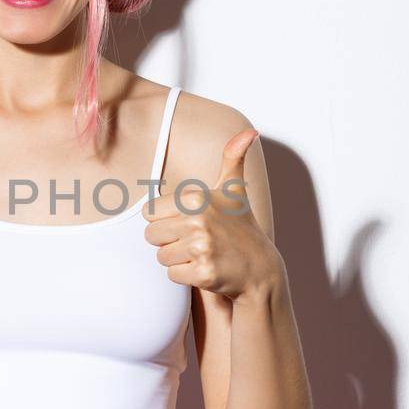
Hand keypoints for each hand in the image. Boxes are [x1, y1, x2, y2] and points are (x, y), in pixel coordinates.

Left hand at [142, 127, 282, 300]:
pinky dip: (185, 276)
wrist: (259, 269)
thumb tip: (250, 131)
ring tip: (202, 254)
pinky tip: (205, 269)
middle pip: (151, 235)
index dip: (166, 221)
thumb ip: (233, 158)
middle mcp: (198, 219)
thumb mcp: (234, 190)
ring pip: (161, 257)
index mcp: (196, 197)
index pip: (149, 213)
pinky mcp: (203, 272)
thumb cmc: (240, 227)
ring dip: (177, 260)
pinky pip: (172, 275)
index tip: (189, 223)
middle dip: (168, 242)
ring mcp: (202, 246)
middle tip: (196, 242)